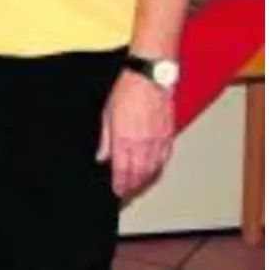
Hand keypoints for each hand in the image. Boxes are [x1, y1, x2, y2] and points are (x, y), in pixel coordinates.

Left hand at [97, 71, 175, 197]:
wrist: (150, 76)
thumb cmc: (127, 89)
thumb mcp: (107, 113)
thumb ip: (105, 138)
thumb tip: (101, 156)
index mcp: (124, 138)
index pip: (122, 170)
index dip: (119, 184)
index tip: (116, 191)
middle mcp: (142, 143)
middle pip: (139, 174)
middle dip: (132, 187)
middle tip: (126, 193)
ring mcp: (157, 140)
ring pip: (153, 169)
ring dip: (145, 181)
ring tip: (138, 187)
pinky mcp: (168, 134)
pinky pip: (164, 157)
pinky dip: (158, 167)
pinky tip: (154, 170)